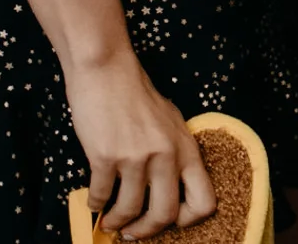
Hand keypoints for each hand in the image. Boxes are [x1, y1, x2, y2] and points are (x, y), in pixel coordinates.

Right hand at [64, 54, 214, 238]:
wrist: (107, 69)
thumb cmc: (136, 93)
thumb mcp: (170, 121)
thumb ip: (174, 153)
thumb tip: (167, 188)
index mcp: (186, 148)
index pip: (204, 201)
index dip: (188, 221)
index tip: (170, 222)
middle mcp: (166, 155)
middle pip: (165, 214)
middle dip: (147, 231)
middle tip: (133, 233)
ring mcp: (136, 157)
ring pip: (130, 210)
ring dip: (117, 222)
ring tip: (110, 221)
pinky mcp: (106, 156)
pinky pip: (101, 195)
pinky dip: (95, 204)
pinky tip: (93, 202)